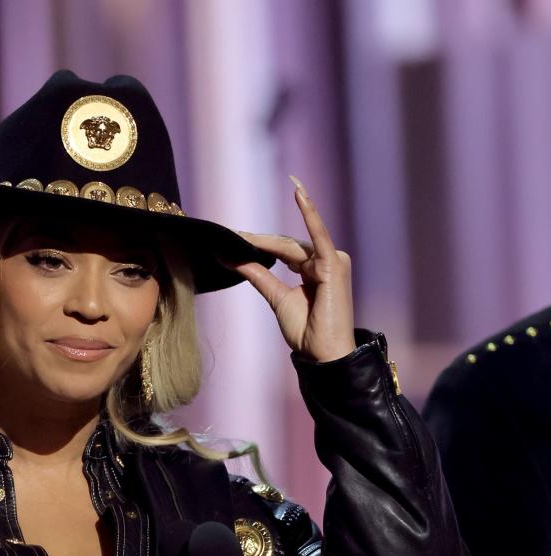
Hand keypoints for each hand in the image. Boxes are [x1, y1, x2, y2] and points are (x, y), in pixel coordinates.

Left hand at [226, 177, 355, 362]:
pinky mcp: (333, 263)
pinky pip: (318, 234)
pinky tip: (298, 192)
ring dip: (267, 240)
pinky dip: (309, 213)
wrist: (323, 354)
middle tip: (232, 235)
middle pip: (286, 246)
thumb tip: (234, 259)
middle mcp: (325, 261)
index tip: (235, 240)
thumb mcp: (277, 298)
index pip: (284, 251)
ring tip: (241, 236)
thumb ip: (260, 276)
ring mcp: (332, 260)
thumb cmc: (306, 332)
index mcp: (314, 269)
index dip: (260, 246)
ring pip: (293, 245)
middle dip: (259, 242)